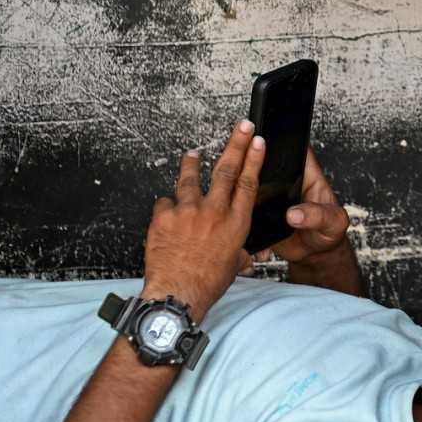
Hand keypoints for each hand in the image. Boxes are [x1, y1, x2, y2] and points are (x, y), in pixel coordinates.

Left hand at [140, 120, 264, 318]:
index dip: (254, 159)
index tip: (257, 142)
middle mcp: (214, 212)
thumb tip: (240, 257)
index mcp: (235, 223)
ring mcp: (188, 211)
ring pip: (190, 177)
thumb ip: (237, 254)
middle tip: (242, 128)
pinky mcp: (164, 217)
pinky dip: (166, 206)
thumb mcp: (232, 267)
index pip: (248, 182)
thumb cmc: (205, 285)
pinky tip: (168, 211)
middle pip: (227, 169)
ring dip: (192, 163)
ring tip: (193, 153)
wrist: (178, 294)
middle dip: (236, 144)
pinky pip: (164, 202)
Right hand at [252, 147, 350, 265]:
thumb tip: (294, 214)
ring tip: (242, 217)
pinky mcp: (260, 215)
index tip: (259, 147)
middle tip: (245, 191)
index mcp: (307, 174)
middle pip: (263, 165)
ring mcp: (271, 197)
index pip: (292, 149)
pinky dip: (243, 225)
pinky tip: (246, 235)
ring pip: (250, 189)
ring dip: (242, 201)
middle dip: (249, 172)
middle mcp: (286, 182)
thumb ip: (317, 215)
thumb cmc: (330, 229)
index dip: (276, 143)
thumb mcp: (332, 221)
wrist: (317, 253)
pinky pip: (246, 213)